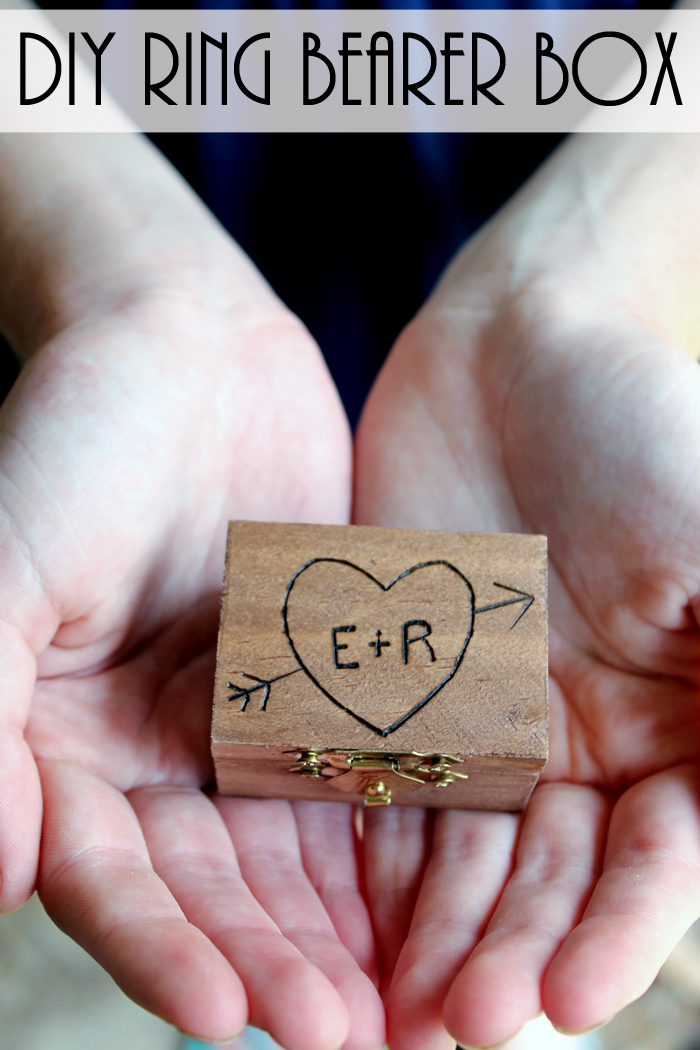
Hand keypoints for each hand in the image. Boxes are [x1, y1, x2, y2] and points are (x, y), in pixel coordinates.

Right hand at [0, 134, 384, 1049]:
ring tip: (405, 1002)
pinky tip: (440, 891)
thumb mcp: (6, 574)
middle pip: (216, 885)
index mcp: (61, 746)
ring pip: (296, 846)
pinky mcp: (313, 675)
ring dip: (345, 926)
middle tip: (345, 1038)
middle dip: (276, 961)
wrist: (175, 341)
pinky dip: (393, 831)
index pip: (113, 878)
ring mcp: (238, 717)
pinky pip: (356, 763)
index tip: (224, 1015)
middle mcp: (151, 751)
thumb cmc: (67, 441)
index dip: (162, 949)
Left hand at [354, 133, 699, 1048]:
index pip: (657, 861)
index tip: (568, 1000)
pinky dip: (363, 844)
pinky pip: (378, 776)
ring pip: (462, 851)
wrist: (522, 347)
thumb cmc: (640, 428)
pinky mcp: (403, 683)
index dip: (621, 933)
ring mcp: (489, 718)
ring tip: (391, 1004)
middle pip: (551, 879)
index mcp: (679, 725)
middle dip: (510, 949)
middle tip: (457, 1023)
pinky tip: (336, 905)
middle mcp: (586, 742)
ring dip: (431, 927)